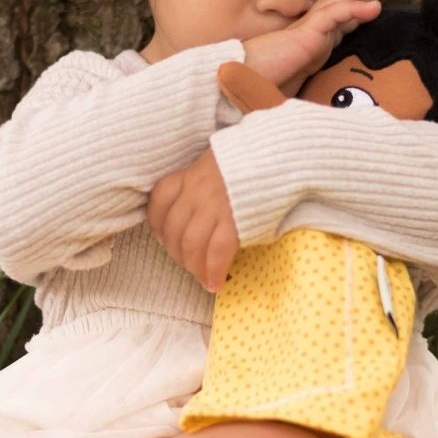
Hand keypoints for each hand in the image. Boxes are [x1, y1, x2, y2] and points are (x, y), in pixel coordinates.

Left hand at [147, 149, 238, 290]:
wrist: (280, 154)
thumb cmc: (250, 162)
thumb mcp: (216, 164)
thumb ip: (199, 185)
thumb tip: (191, 216)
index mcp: (190, 174)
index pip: (159, 202)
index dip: (158, 226)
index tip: (163, 239)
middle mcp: (196, 189)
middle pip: (173, 230)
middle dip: (176, 254)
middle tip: (187, 264)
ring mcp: (214, 205)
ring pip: (191, 244)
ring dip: (193, 267)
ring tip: (201, 279)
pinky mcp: (235, 220)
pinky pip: (217, 252)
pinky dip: (213, 271)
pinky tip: (215, 283)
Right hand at [243, 0, 385, 95]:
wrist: (236, 87)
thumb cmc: (256, 89)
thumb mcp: (288, 86)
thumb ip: (301, 82)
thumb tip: (314, 96)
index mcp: (303, 43)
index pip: (331, 20)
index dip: (349, 5)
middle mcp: (305, 32)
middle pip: (336, 4)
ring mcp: (304, 31)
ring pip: (337, 3)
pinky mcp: (305, 36)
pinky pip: (333, 17)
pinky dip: (353, 9)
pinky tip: (373, 7)